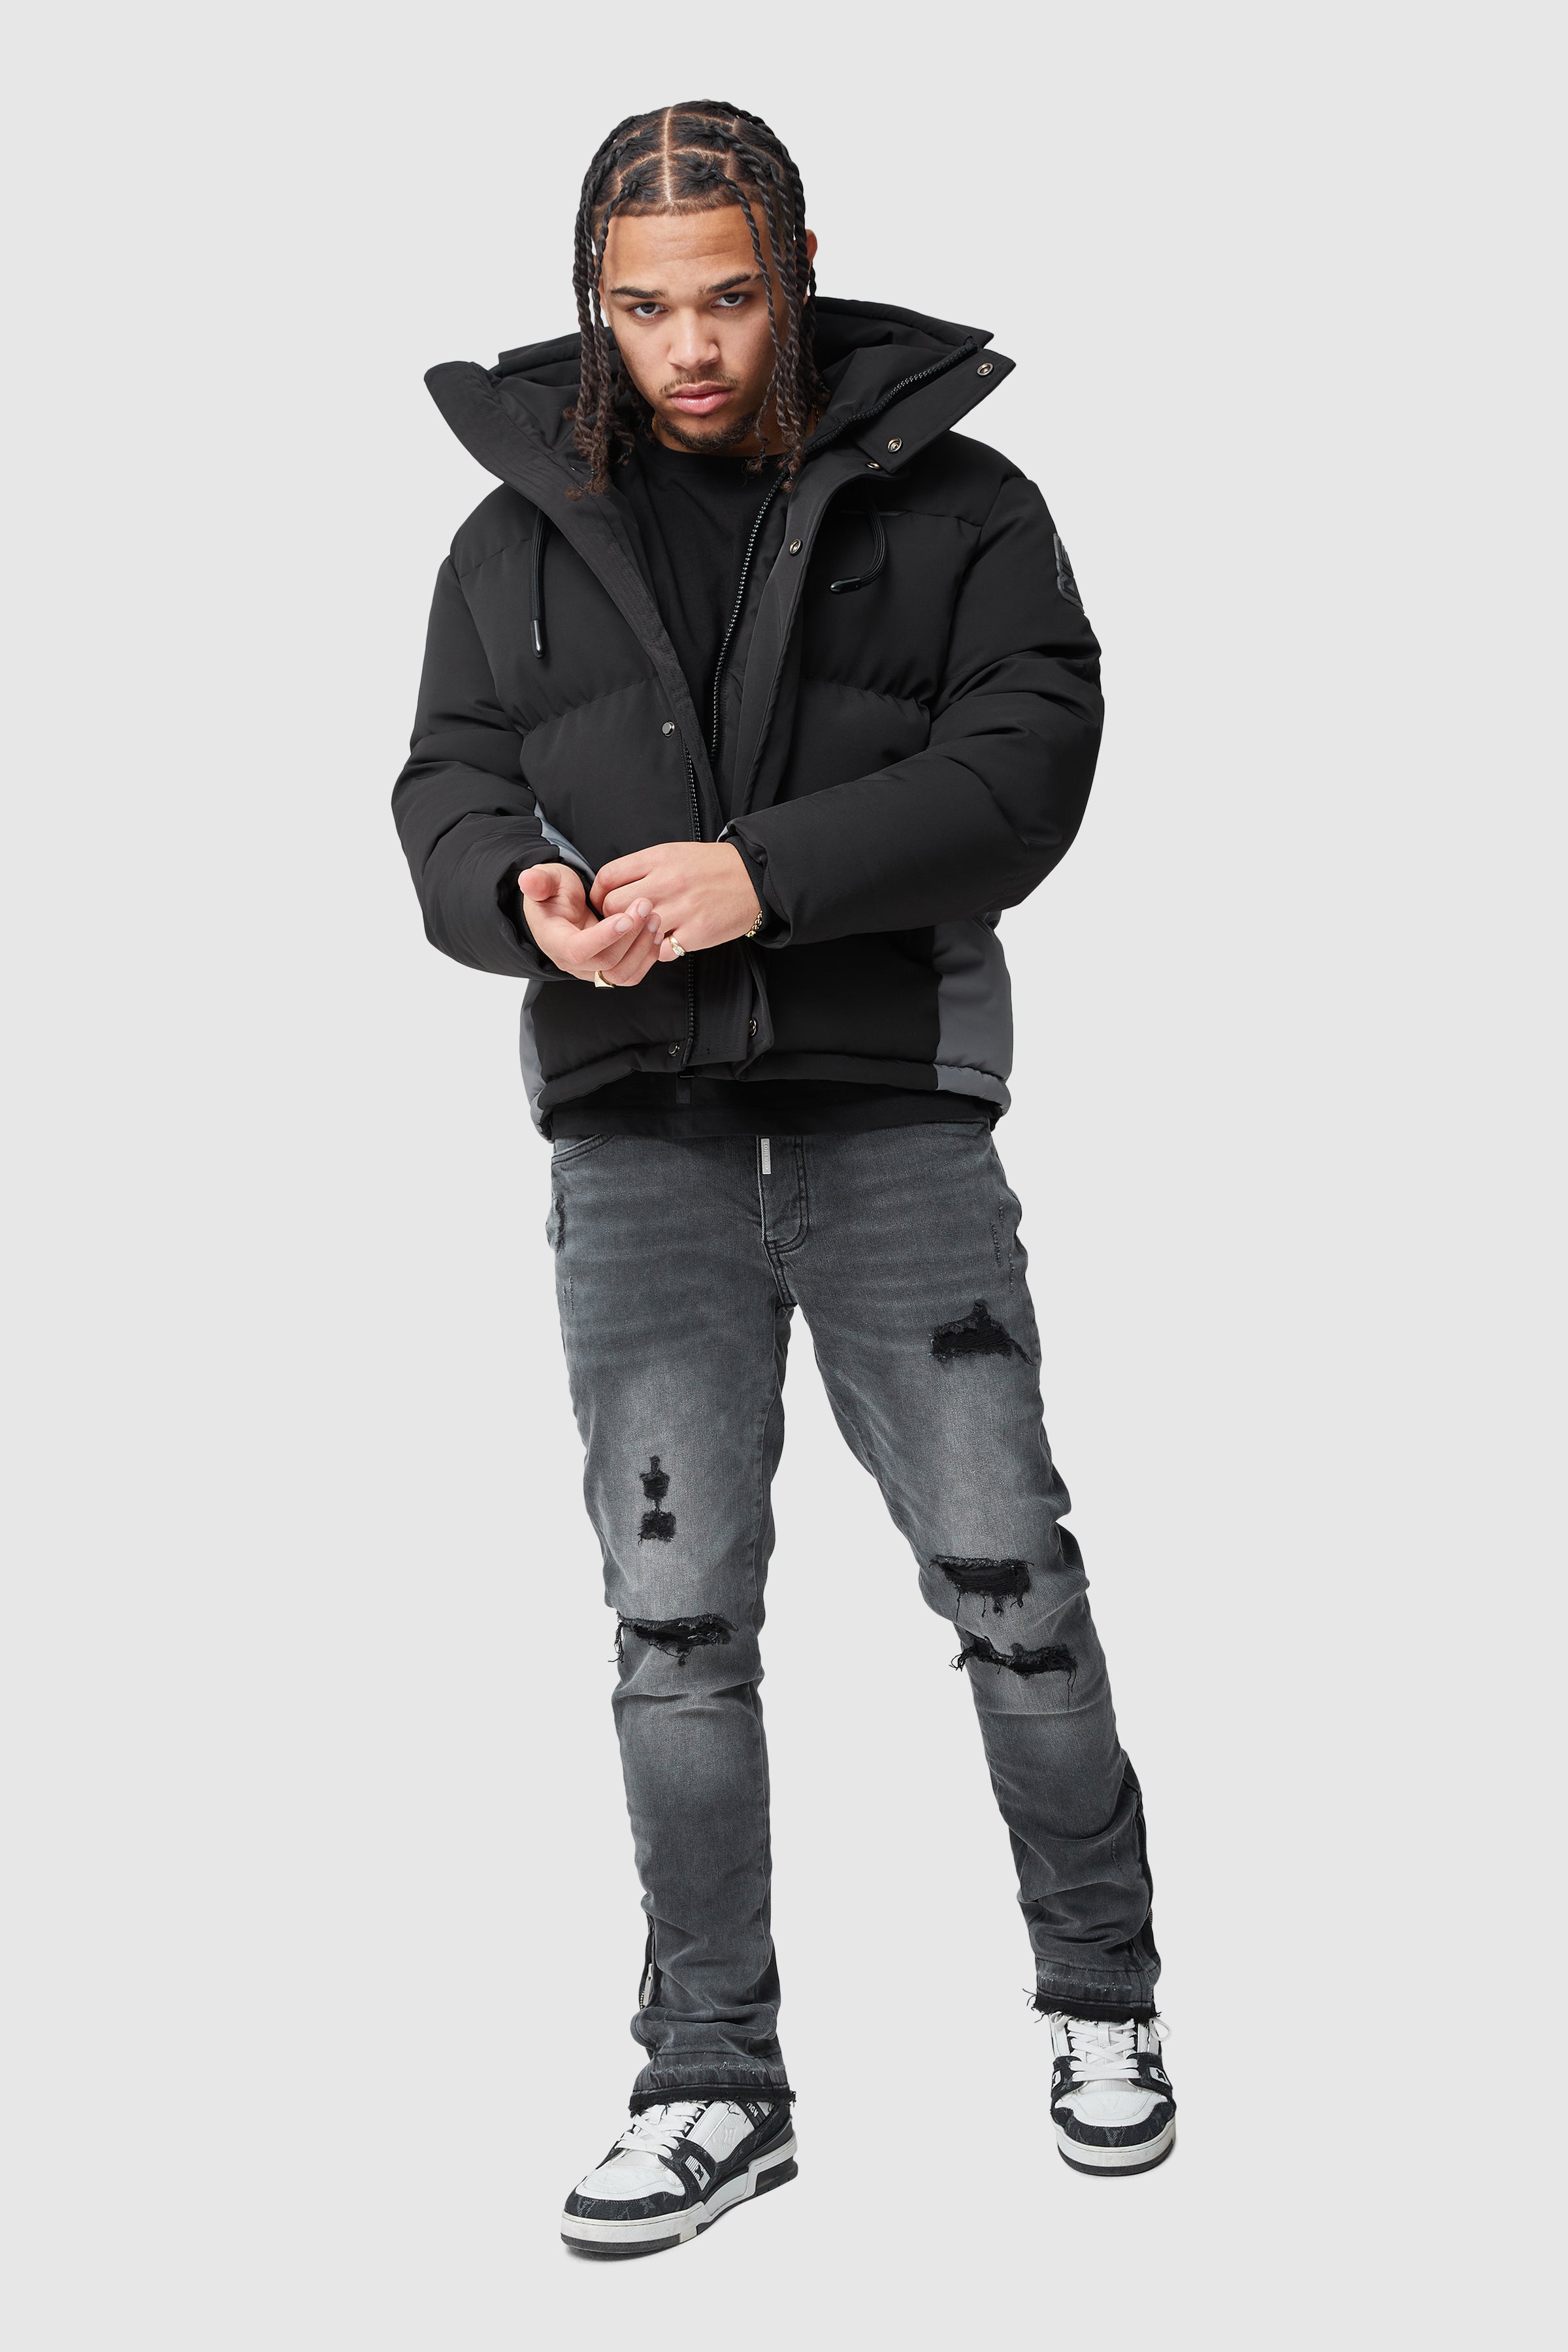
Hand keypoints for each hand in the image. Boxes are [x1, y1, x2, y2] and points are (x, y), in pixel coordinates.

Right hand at [519, 863, 663, 985]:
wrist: (564, 907)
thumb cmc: (554, 893)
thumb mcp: (545, 880)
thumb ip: (538, 881)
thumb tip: (527, 880)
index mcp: (554, 941)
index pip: (578, 950)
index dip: (604, 936)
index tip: (626, 916)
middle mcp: (573, 963)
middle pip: (606, 962)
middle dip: (631, 934)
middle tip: (646, 904)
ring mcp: (593, 970)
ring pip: (622, 974)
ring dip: (643, 947)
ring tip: (654, 917)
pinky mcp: (610, 969)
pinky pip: (632, 974)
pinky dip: (648, 956)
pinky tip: (656, 932)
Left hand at [592, 841, 760, 958]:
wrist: (755, 878)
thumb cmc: (712, 867)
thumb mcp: (674, 853)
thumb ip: (643, 868)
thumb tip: (613, 887)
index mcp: (658, 858)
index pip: (607, 877)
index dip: (597, 894)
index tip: (601, 903)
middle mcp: (666, 882)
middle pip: (613, 906)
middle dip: (613, 917)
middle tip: (622, 923)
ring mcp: (681, 909)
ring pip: (634, 931)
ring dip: (636, 937)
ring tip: (645, 934)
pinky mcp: (696, 932)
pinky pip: (661, 951)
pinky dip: (661, 951)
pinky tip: (669, 941)